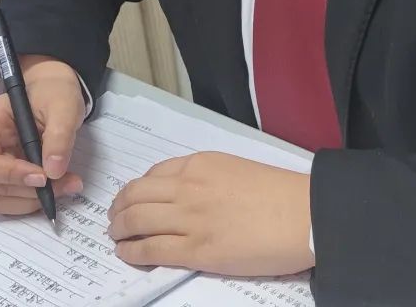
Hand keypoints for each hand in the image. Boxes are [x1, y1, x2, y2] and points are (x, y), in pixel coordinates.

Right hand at [0, 54, 86, 215]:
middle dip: (29, 191)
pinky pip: (11, 199)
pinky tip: (59, 188)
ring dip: (32, 201)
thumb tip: (53, 172)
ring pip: (0, 199)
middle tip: (68, 184)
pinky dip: (34, 200)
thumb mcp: (63, 106)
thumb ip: (59, 135)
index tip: (43, 177)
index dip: (8, 174)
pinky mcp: (5, 177)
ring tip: (68, 186)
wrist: (55, 93)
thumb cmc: (54, 93)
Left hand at [107, 152, 313, 276]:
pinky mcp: (197, 251)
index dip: (136, 188)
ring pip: (137, 220)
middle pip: (137, 195)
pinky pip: (152, 249)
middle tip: (114, 218)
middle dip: (119, 207)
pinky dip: (132, 251)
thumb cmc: (277, 193)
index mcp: (201, 163)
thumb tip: (185, 194)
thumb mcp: (236, 169)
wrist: (301, 215)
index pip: (154, 174)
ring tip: (115, 236)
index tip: (131, 198)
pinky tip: (127, 253)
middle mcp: (189, 187)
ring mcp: (191, 219)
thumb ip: (207, 177)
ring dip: (119, 229)